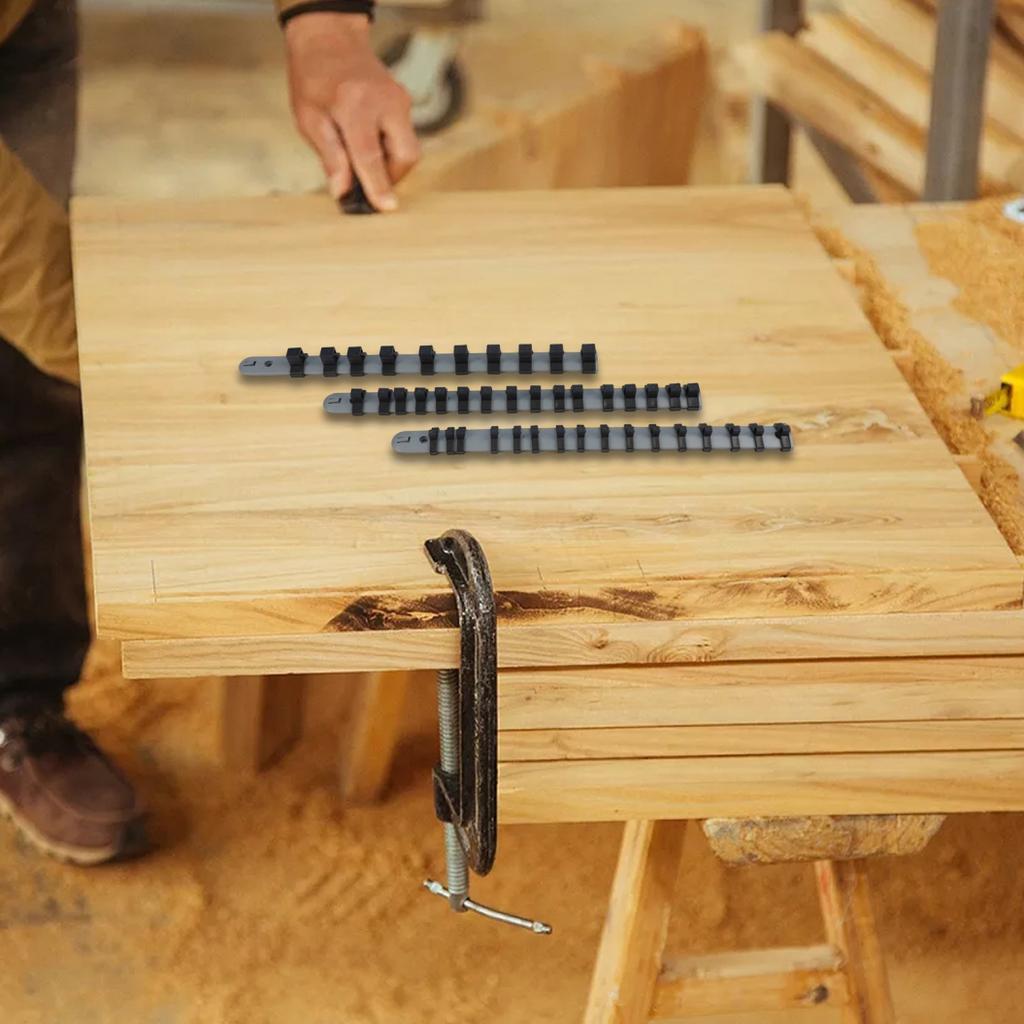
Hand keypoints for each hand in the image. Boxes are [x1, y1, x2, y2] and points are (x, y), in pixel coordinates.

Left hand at [284, 12, 419, 210]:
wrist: (329, 39)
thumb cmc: (313, 79)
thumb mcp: (309, 119)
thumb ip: (330, 156)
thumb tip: (343, 192)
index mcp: (354, 106)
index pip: (371, 155)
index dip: (378, 185)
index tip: (386, 209)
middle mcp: (385, 101)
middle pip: (406, 155)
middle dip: (391, 176)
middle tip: (368, 181)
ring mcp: (399, 99)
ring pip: (409, 148)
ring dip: (390, 163)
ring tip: (363, 157)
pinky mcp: (404, 101)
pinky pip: (405, 136)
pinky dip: (390, 148)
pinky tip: (369, 141)